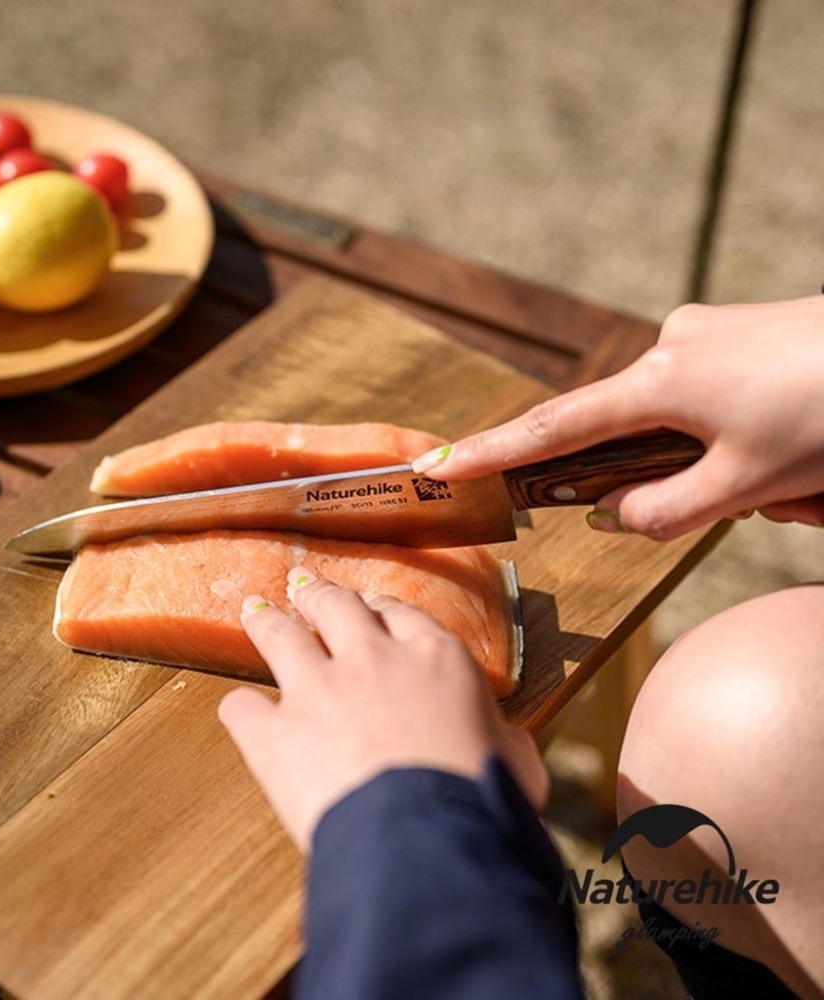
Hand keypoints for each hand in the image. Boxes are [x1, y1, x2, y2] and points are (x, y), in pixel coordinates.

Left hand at [218, 567, 547, 852]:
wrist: (430, 837)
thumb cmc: (482, 803)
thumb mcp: (514, 763)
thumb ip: (503, 742)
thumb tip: (508, 748)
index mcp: (433, 658)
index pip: (398, 613)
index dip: (377, 607)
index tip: (367, 604)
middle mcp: (372, 659)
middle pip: (336, 606)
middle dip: (316, 594)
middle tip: (301, 587)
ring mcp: (318, 690)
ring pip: (281, 635)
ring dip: (266, 621)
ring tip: (254, 611)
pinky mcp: (277, 733)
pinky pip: (243, 706)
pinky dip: (241, 708)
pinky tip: (241, 710)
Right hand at [412, 296, 823, 538]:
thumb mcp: (751, 484)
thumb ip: (667, 511)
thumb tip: (616, 512)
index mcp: (661, 382)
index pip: (555, 428)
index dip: (494, 451)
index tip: (440, 463)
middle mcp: (672, 344)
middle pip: (637, 433)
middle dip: (688, 477)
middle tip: (772, 495)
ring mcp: (706, 331)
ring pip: (687, 420)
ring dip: (732, 461)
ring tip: (808, 474)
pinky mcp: (738, 328)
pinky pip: (716, 394)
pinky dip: (748, 431)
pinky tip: (805, 443)